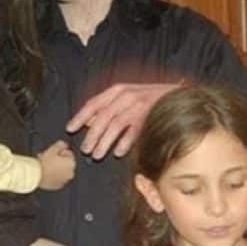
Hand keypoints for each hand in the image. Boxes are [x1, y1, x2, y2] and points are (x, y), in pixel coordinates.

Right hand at [38, 140, 75, 189]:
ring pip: (61, 171)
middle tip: (48, 157)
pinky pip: (57, 178)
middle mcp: (70, 173)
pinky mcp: (57, 186)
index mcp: (71, 164)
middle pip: (65, 164)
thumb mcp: (53, 149)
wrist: (36, 175)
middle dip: (58, 160)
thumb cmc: (44, 163)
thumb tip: (63, 144)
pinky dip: (53, 175)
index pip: (69, 154)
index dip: (61, 152)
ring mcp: (64, 181)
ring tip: (45, 164)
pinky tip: (45, 172)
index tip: (54, 152)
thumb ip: (61, 144)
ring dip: (55, 167)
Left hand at [66, 82, 182, 158]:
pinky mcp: (149, 116)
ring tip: (97, 155)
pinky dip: (124, 142)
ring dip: (104, 142)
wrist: (176, 95)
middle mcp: (125, 96)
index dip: (80, 117)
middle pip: (102, 117)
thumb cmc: (148, 98)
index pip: (93, 103)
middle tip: (85, 149)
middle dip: (92, 135)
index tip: (70, 129)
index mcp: (117, 90)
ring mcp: (138, 105)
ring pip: (115, 126)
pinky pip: (133, 131)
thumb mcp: (126, 96)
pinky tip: (117, 153)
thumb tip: (88, 122)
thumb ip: (108, 107)